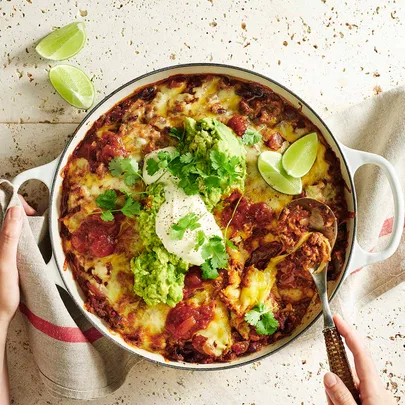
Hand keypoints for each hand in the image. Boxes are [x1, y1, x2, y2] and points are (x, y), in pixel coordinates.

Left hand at [0, 197, 34, 326]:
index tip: (31, 212)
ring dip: (22, 222)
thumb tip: (14, 210)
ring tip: (34, 225)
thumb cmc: (1, 293)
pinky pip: (13, 238)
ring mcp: (2, 250)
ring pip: (11, 227)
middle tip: (34, 216)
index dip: (16, 204)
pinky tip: (30, 239)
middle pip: (7, 216)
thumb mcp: (6, 263)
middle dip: (21, 211)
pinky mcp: (6, 256)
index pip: (4, 210)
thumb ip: (9, 236)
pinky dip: (22, 234)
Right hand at [323, 314, 395, 404]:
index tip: (337, 319)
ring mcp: (376, 398)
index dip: (348, 332)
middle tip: (329, 396)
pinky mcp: (373, 403)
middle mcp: (377, 391)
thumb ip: (341, 396)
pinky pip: (352, 394)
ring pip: (347, 384)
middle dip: (334, 378)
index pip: (359, 353)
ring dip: (337, 396)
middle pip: (349, 371)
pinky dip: (342, 401)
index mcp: (375, 390)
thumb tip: (328, 376)